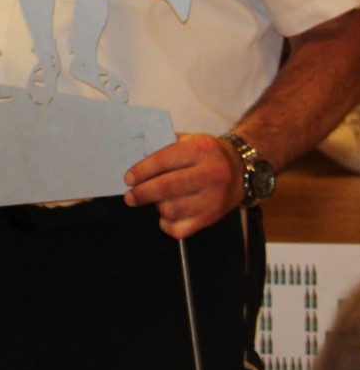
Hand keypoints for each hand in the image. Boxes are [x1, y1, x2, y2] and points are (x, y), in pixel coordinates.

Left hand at [123, 132, 243, 238]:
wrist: (241, 170)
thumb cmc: (206, 154)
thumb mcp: (188, 140)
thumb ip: (163, 147)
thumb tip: (133, 161)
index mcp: (201, 149)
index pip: (163, 161)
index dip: (141, 171)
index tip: (128, 179)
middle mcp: (211, 174)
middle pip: (167, 188)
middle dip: (142, 193)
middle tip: (130, 197)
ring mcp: (214, 198)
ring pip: (172, 210)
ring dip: (157, 207)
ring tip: (155, 201)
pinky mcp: (213, 217)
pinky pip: (181, 229)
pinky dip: (167, 225)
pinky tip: (166, 216)